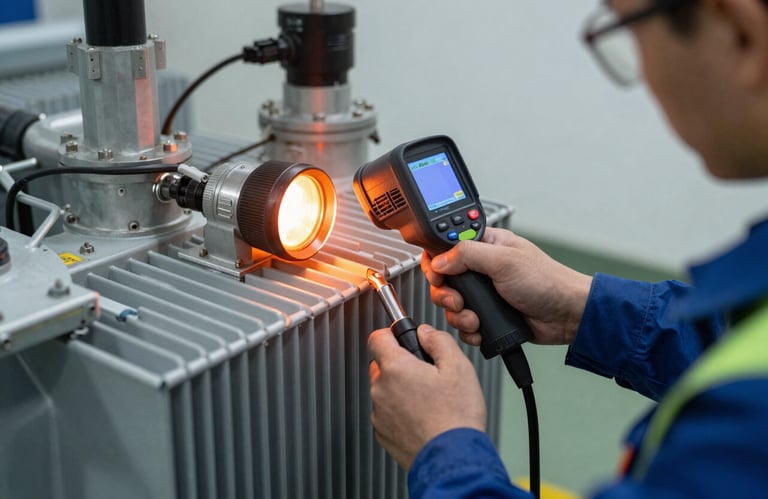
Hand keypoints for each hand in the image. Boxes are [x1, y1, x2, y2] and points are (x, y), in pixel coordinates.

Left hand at [368, 324, 486, 469]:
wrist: (452, 460)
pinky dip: (401, 412)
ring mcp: (379, 414)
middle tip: (428, 375)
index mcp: (396, 368)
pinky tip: (424, 418)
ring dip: (402, 390)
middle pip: (382, 365)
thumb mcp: (458, 366)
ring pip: (386, 390)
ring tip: (430, 402)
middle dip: (401, 365)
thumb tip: (425, 332)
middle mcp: (381, 389)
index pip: (377, 338)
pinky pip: (388, 413)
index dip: (391, 334)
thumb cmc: (456, 417)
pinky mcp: (383, 434)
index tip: (403, 339)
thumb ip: (439, 340)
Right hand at [420, 227, 592, 345]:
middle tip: (458, 301)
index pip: (447, 247)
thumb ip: (468, 255)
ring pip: (451, 305)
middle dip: (446, 294)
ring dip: (458, 316)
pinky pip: (464, 324)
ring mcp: (484, 294)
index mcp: (485, 246)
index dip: (436, 261)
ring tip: (475, 319)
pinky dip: (469, 330)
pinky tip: (481, 329)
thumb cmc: (547, 281)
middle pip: (444, 280)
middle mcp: (481, 269)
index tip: (437, 276)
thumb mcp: (505, 260)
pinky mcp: (488, 315)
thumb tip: (440, 259)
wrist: (567, 315)